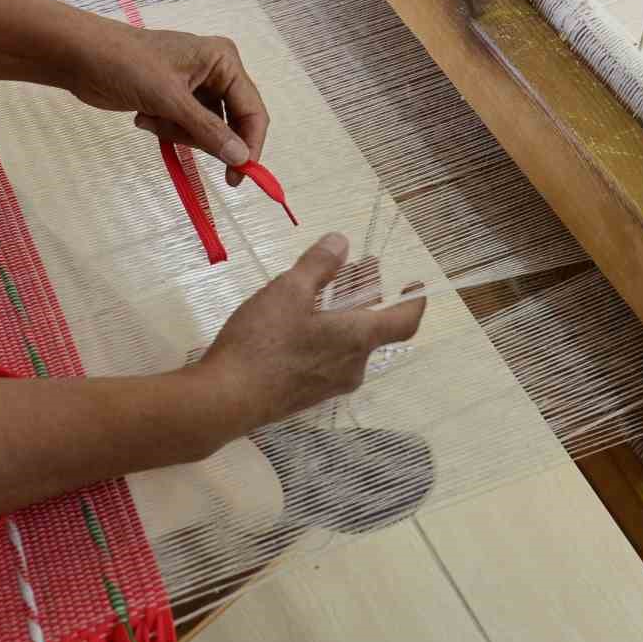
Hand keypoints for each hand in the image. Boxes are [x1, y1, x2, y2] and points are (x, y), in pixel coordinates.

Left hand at [71, 24, 268, 186]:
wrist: (81, 56)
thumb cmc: (127, 64)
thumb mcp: (170, 99)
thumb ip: (208, 130)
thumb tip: (241, 158)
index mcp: (223, 61)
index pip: (252, 110)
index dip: (250, 144)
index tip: (240, 176)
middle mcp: (215, 73)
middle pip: (229, 124)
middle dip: (200, 136)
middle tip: (174, 134)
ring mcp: (194, 87)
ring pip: (204, 131)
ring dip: (176, 132)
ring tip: (151, 116)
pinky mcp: (174, 100)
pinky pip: (183, 129)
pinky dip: (164, 128)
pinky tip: (143, 115)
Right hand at [193, 234, 426, 435]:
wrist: (227, 399)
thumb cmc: (264, 342)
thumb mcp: (288, 290)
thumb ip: (318, 264)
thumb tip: (341, 242)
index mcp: (358, 339)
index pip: (404, 322)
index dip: (414, 301)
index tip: (415, 285)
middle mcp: (353, 365)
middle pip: (372, 328)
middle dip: (367, 295)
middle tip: (358, 270)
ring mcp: (330, 384)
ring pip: (349, 343)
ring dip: (344, 314)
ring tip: (324, 290)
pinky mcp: (307, 395)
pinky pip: (329, 358)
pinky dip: (327, 334)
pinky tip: (301, 322)